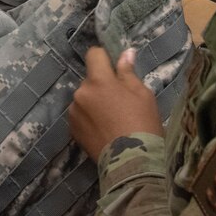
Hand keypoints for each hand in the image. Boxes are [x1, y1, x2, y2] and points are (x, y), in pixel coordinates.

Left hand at [70, 47, 162, 162]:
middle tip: (120, 101)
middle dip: (102, 85)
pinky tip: (103, 129)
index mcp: (99, 81)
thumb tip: (126, 53)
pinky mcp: (72, 129)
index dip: (104, 58)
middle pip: (90, 79)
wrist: (132, 162)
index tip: (114, 67)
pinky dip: (89, 118)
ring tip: (111, 119)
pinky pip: (80, 115)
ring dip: (94, 102)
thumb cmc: (142, 124)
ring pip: (85, 98)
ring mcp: (74, 112)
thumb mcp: (142, 94)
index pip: (94, 54)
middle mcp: (81, 93)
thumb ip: (128, 72)